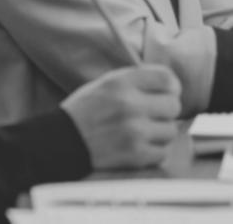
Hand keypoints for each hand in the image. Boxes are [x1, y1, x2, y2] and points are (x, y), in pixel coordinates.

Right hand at [61, 65, 181, 169]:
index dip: (172, 86)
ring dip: (160, 133)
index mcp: (121, 82)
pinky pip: (162, 152)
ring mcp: (133, 131)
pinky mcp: (133, 155)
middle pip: (173, 105)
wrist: (58, 142)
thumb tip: (171, 85)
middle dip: (166, 111)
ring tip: (144, 132)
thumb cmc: (84, 111)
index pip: (167, 78)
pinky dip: (154, 151)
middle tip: (153, 116)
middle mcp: (129, 104)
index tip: (168, 93)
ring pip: (170, 130)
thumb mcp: (106, 84)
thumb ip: (137, 80)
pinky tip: (140, 146)